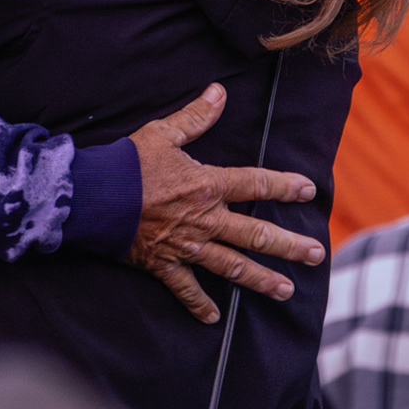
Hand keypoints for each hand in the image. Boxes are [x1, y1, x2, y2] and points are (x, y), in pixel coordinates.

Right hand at [126, 84, 325, 323]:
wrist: (92, 198)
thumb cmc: (127, 163)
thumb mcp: (162, 133)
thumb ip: (195, 116)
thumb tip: (219, 90)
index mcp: (207, 186)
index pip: (256, 184)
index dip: (284, 186)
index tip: (308, 190)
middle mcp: (204, 219)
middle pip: (256, 234)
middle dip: (289, 246)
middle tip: (317, 255)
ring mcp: (186, 246)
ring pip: (233, 267)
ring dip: (262, 280)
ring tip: (287, 290)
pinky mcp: (163, 264)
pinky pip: (186, 290)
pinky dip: (199, 305)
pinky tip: (214, 318)